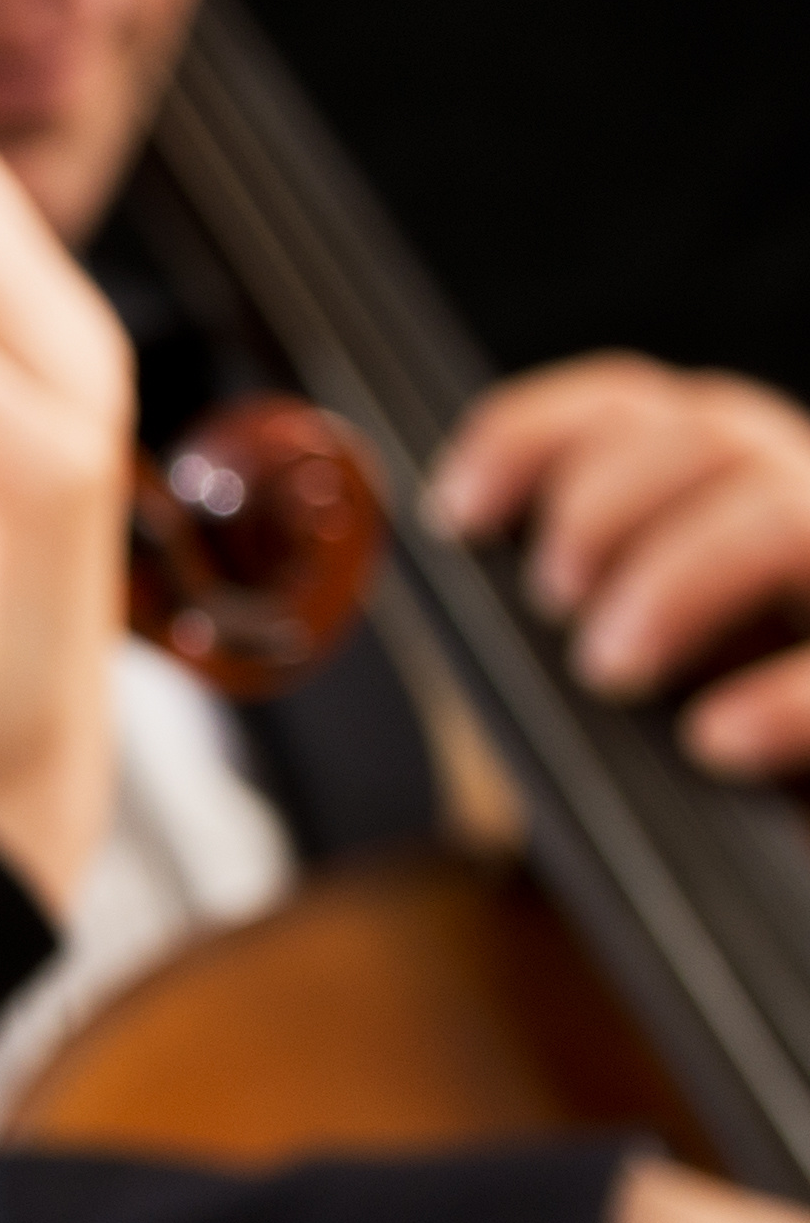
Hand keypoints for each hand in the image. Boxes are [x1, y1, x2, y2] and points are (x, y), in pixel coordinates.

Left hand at [442, 355, 809, 781]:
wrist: (806, 817)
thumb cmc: (714, 717)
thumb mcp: (631, 642)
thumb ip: (564, 592)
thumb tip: (448, 549)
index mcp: (725, 474)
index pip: (627, 405)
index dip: (528, 437)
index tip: (458, 513)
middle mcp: (801, 493)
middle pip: (705, 436)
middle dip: (601, 510)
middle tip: (551, 603)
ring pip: (782, 516)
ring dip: (677, 583)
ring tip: (611, 668)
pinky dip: (782, 699)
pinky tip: (716, 740)